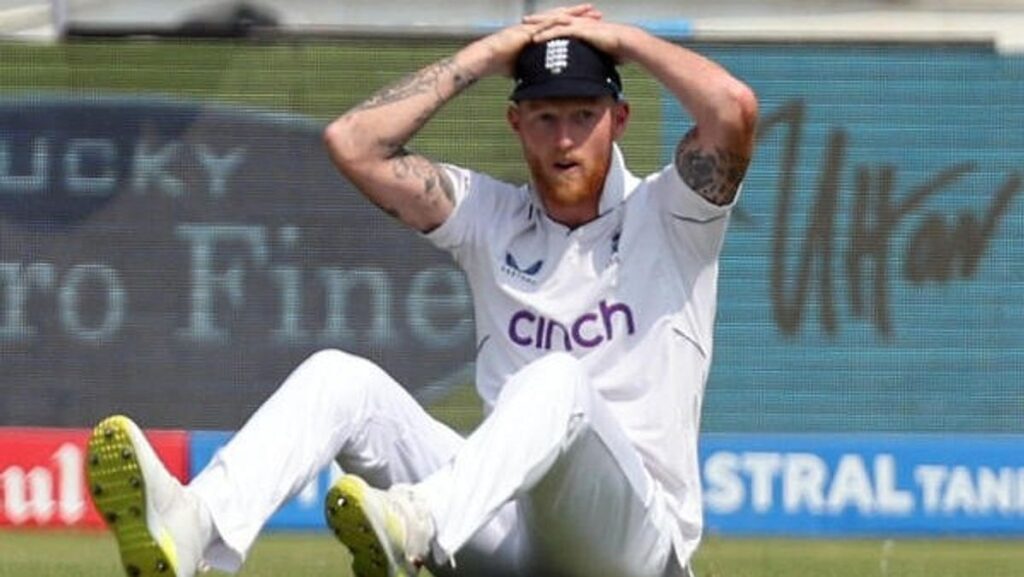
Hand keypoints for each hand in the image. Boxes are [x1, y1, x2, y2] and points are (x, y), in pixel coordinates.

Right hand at [476, 4, 602, 76]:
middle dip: (579, 15)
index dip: (575, 24)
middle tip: (596, 13)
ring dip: (573, 14)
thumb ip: (536, 68)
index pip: (560, 27)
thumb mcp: (524, 66)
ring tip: (589, 11)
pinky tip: (569, 19)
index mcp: (538, 34)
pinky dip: (556, 21)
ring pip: (556, 17)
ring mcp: (531, 27)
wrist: (486, 59)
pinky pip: (543, 24)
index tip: (590, 24)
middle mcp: (536, 27)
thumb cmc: (500, 63)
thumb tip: (544, 81)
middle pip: (561, 18)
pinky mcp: (525, 30)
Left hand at [525, 10, 631, 62]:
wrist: (627, 43)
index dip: (550, 23)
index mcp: (584, 25)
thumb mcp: (601, 52)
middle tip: (524, 21)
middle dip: (539, 19)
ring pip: (554, 22)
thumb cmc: (618, 49)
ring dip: (539, 24)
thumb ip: (592, 55)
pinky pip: (559, 31)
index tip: (537, 26)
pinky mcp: (581, 30)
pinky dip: (546, 34)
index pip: (563, 22)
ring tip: (525, 27)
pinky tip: (536, 38)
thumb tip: (590, 67)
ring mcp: (580, 25)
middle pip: (555, 18)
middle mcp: (580, 22)